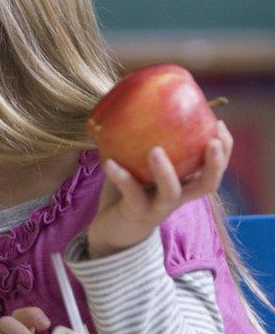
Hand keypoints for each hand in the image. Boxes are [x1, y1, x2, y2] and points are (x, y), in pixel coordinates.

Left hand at [87, 120, 231, 258]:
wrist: (112, 230)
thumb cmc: (128, 192)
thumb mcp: (140, 165)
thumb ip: (142, 142)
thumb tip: (134, 102)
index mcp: (184, 183)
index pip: (214, 168)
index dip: (224, 149)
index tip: (220, 124)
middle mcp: (177, 196)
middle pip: (207, 184)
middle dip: (214, 163)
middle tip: (212, 141)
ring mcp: (158, 207)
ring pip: (171, 192)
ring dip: (165, 171)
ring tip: (155, 150)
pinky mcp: (136, 213)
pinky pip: (131, 194)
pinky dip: (121, 177)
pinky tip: (108, 162)